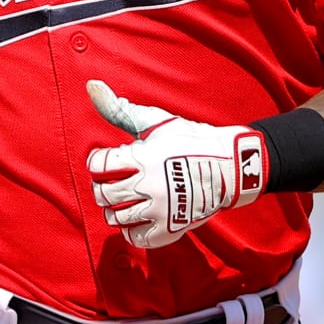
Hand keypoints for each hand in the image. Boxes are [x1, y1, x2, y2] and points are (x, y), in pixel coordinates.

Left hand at [85, 80, 266, 248]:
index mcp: (142, 157)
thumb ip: (119, 109)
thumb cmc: (190, 140)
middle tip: (112, 181)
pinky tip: (137, 217)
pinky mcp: (170, 227)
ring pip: (116, 217)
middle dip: (102, 187)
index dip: (97, 162)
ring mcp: (159, 209)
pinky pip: (136, 237)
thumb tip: (92, 86)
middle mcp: (149, 185)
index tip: (107, 160)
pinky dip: (131, 230)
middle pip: (104, 194)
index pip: (98, 166)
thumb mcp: (155, 121)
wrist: (231, 165)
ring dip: (114, 209)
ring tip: (125, 199)